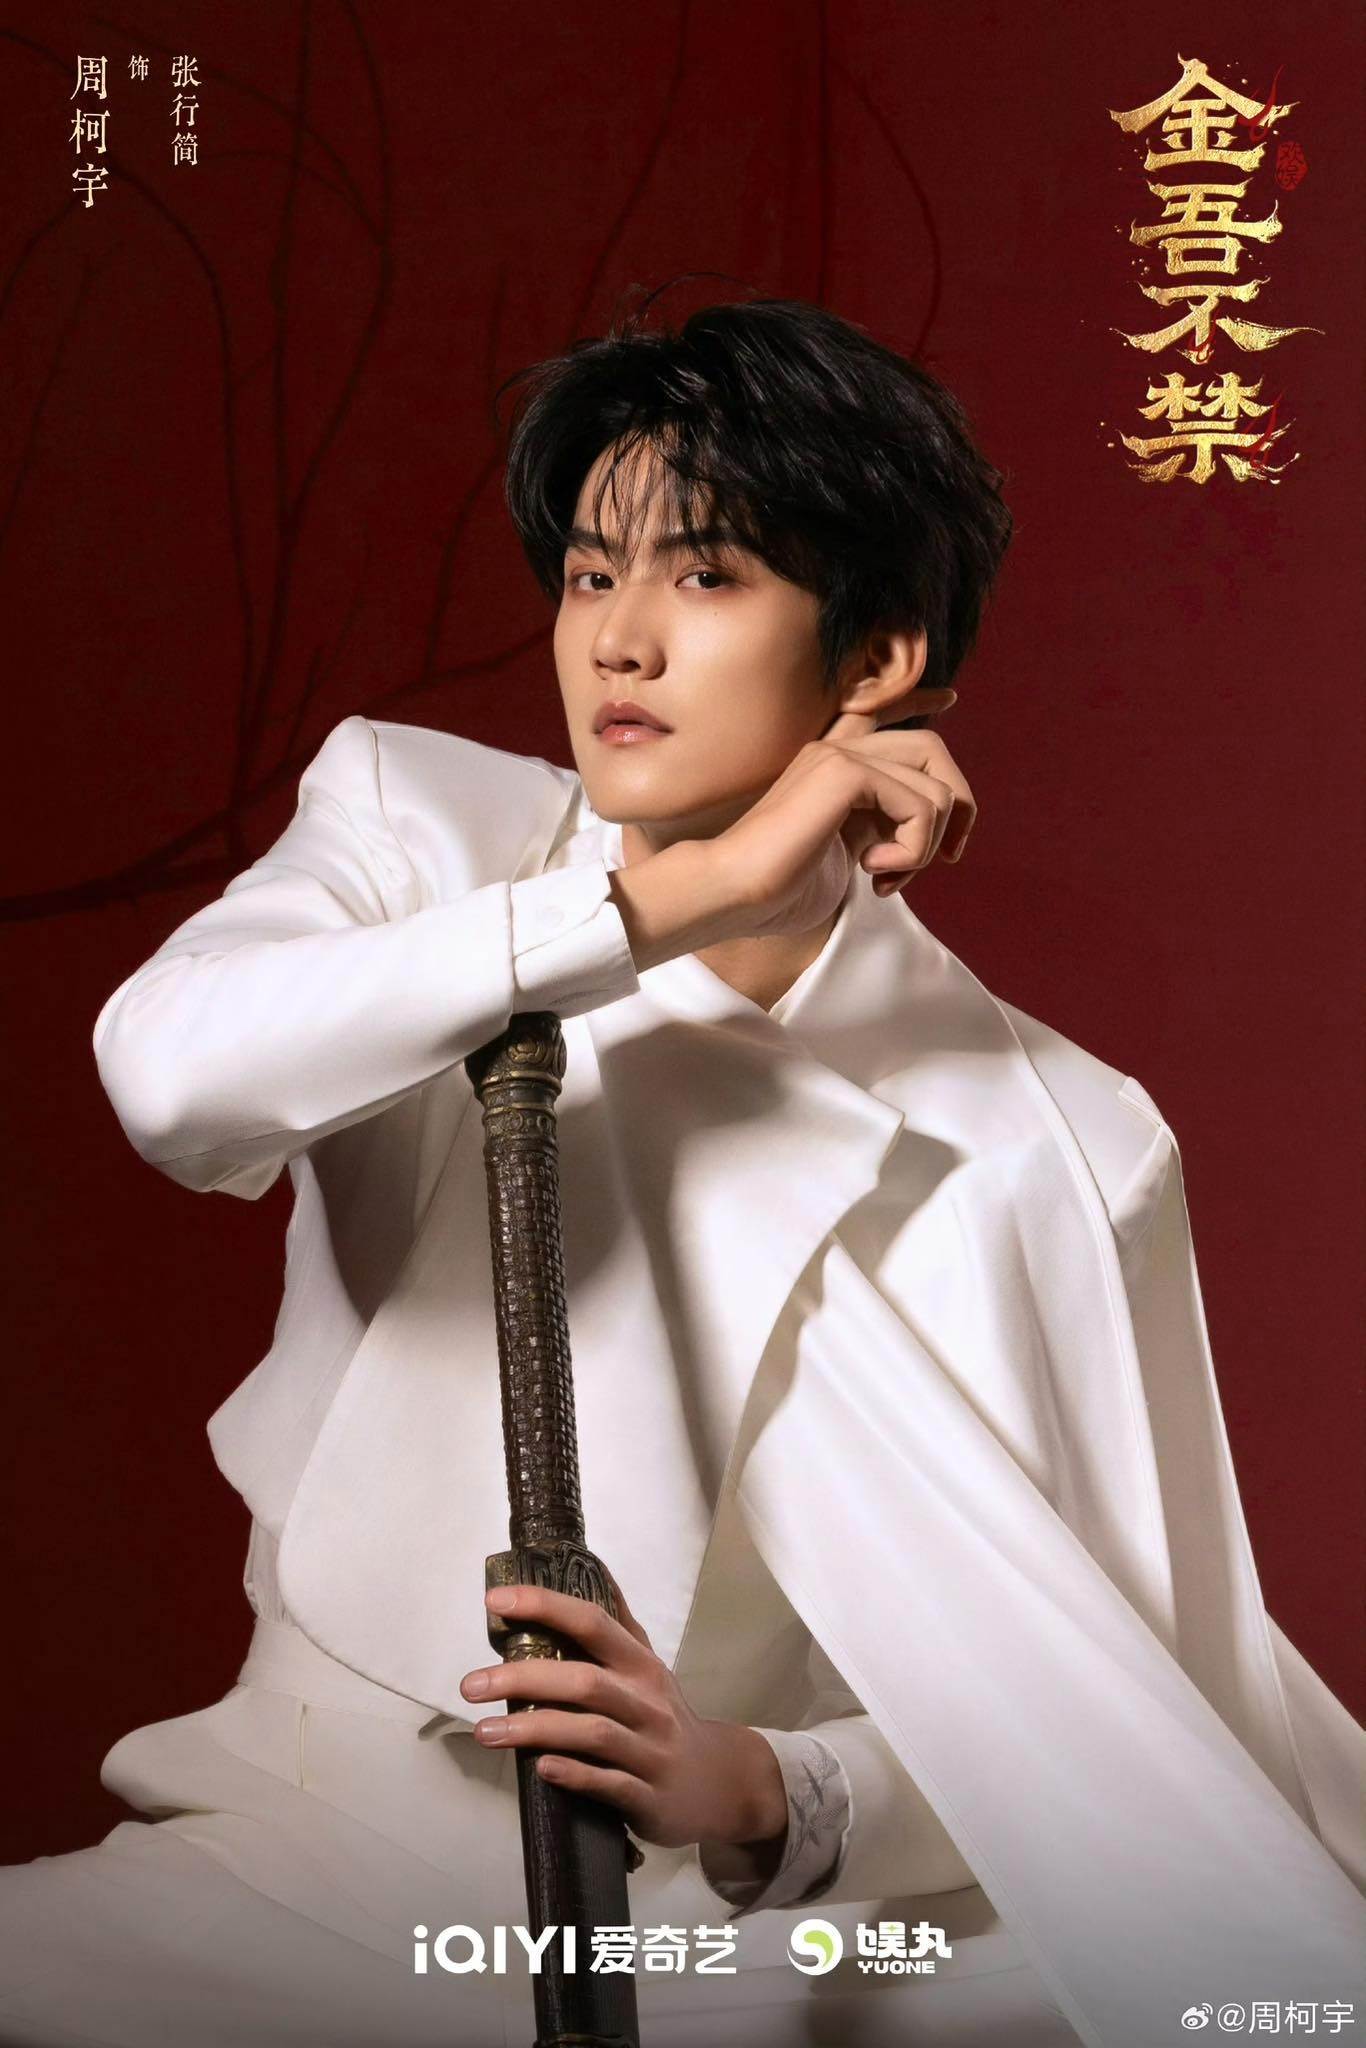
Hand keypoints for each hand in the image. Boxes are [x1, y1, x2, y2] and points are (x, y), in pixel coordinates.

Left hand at [459, 1576, 787, 1856]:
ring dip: (535, 1730)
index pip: (593, 1622)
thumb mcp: (648, 1665)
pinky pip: (608, 1783)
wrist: (720, 1782)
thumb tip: (590, 1566)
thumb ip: (617, 1623)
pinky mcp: (648, 1797)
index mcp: (640, 1665)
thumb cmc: (666, 1716)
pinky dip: (574, 1774)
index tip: (495, 1602)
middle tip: (470, 1686)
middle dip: (524, 1679)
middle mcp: (647, 1702)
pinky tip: (540, 1768)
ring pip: (592, 1733)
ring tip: (483, 1732)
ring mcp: (650, 1751)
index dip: (546, 1606)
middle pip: (584, 1681)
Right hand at [708, 689, 975, 938]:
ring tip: (886, 876)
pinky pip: (921, 805)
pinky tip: (873, 871)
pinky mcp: (843, 773)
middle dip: (959, 805)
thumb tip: (926, 835)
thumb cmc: (778, 890)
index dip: (920, 698)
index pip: (882, 710)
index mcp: (831, 766)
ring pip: (936, 787)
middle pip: (931, 748)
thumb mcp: (841, 855)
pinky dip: (914, 849)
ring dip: (926, 846)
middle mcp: (837, 750)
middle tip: (948, 857)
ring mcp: (839, 756)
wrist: (732, 892)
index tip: (952, 695)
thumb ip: (877, 832)